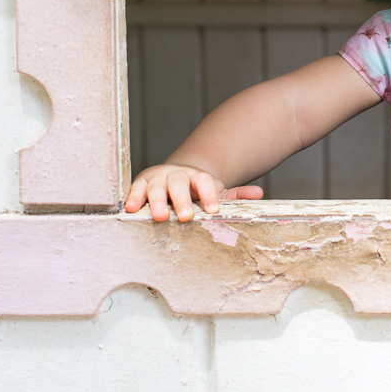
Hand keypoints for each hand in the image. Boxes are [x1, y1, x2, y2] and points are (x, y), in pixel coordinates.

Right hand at [124, 164, 262, 221]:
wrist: (174, 178)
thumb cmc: (196, 191)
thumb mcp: (215, 192)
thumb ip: (235, 195)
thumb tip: (259, 194)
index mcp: (197, 176)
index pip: (204, 182)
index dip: (209, 195)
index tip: (213, 211)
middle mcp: (177, 175)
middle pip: (179, 183)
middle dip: (181, 199)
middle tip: (185, 217)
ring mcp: (158, 178)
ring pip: (156, 187)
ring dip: (155, 201)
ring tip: (159, 216)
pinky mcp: (140, 184)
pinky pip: (135, 190)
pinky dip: (132, 198)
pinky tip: (130, 209)